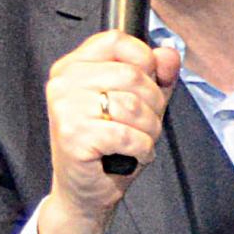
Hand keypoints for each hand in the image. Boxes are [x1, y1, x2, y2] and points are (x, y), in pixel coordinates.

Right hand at [31, 31, 180, 233]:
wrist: (84, 193)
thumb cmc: (108, 149)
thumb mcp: (138, 105)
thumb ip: (156, 77)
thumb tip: (169, 54)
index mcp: (73, 67)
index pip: (117, 40)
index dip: (145, 60)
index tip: (151, 84)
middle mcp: (63, 82)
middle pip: (132, 74)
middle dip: (154, 105)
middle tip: (146, 126)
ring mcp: (65, 108)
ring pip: (133, 105)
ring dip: (150, 130)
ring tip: (140, 141)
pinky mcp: (73, 136)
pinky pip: (128, 135)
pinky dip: (142, 149)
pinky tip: (133, 155)